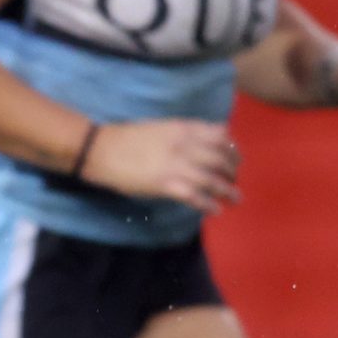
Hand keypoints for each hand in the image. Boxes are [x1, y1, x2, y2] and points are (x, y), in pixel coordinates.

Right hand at [80, 118, 242, 213]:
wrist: (102, 149)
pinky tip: (215, 210)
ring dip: (228, 191)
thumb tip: (200, 142)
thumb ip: (183, 133)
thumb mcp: (161, 127)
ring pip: (213, 179)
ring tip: (235, 199)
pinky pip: (196, 196)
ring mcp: (177, 165)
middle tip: (233, 180)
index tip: (235, 157)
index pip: (221, 136)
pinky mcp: (167, 184)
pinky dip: (208, 204)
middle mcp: (186, 145)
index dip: (232, 149)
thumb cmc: (127, 138)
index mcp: (184, 129)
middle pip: (221, 159)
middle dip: (232, 171)